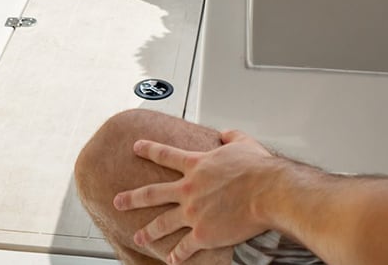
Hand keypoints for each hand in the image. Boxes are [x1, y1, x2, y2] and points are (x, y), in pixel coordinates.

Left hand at [114, 130, 277, 263]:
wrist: (269, 192)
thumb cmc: (259, 169)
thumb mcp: (243, 142)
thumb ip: (230, 136)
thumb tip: (225, 134)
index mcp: (196, 165)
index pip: (165, 155)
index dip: (149, 149)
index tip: (136, 148)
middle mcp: (188, 189)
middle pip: (152, 193)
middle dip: (132, 198)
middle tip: (118, 200)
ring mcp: (193, 213)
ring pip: (162, 223)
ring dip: (148, 232)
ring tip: (138, 237)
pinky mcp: (203, 234)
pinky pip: (184, 247)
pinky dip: (177, 255)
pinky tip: (171, 259)